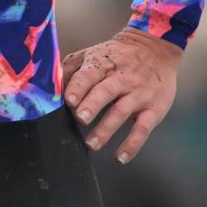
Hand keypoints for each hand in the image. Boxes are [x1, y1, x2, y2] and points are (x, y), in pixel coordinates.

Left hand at [61, 28, 182, 162]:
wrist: (156, 49)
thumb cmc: (116, 57)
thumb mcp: (94, 55)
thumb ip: (71, 69)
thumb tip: (50, 89)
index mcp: (103, 64)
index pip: (89, 75)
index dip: (78, 87)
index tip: (69, 101)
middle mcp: (122, 78)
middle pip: (105, 91)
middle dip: (92, 105)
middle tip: (80, 119)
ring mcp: (139, 94)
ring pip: (122, 111)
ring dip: (106, 129)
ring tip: (91, 144)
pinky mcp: (154, 109)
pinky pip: (143, 128)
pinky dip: (132, 144)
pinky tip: (120, 158)